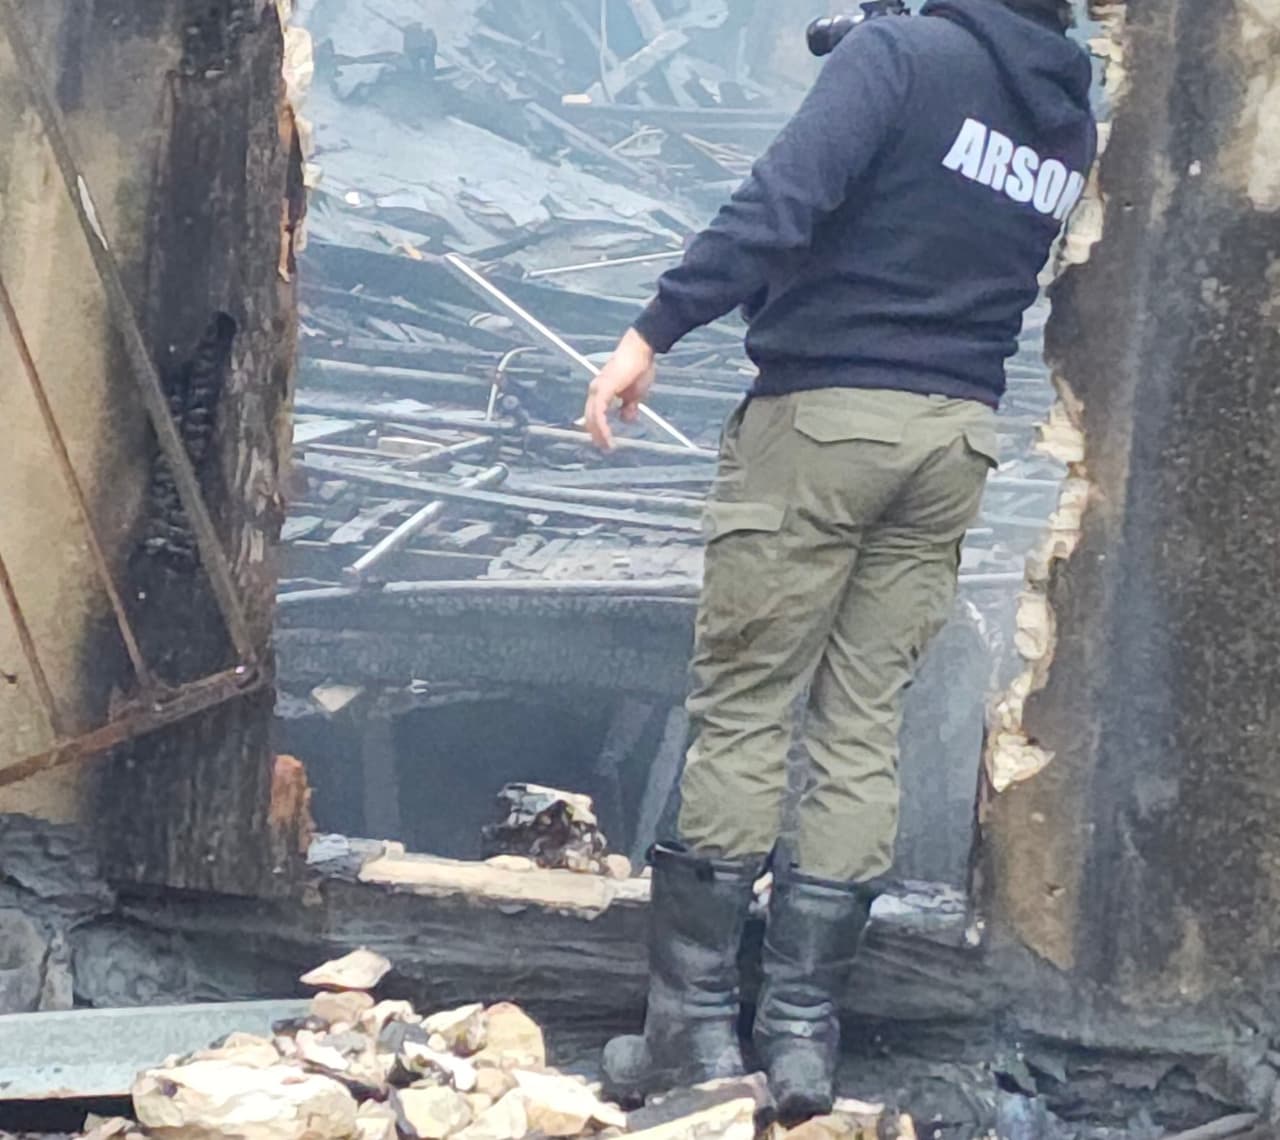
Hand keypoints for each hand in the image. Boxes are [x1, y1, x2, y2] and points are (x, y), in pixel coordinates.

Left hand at [583, 329, 656, 450]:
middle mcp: (596, 390)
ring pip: (592, 417)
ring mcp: (598, 389)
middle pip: (590, 418)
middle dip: (597, 435)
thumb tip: (626, 418)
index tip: (604, 442)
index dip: (598, 428)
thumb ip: (629, 406)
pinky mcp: (603, 389)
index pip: (594, 414)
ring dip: (599, 433)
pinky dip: (601, 426)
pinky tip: (607, 435)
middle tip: (605, 448)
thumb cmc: (639, 368)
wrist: (641, 351)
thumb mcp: (635, 394)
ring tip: (607, 445)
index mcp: (602, 391)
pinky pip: (599, 412)